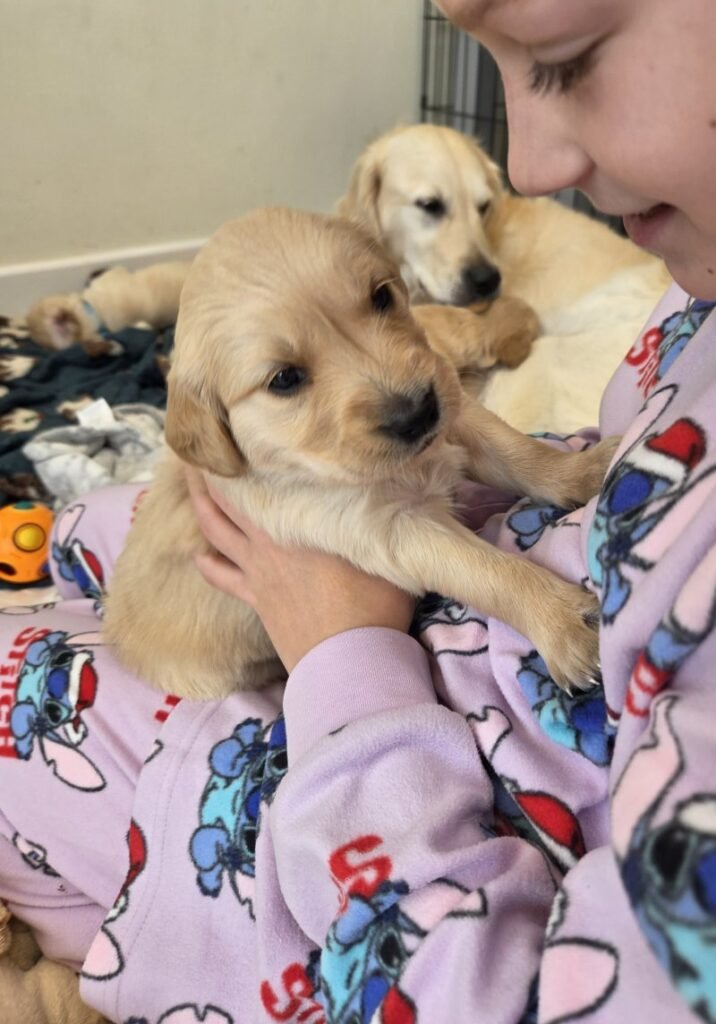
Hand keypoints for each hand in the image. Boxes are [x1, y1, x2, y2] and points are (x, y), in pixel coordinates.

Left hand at [186, 469, 415, 671]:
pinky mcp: (258, 599)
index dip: (243, 452)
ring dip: (202, 506)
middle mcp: (271, 538)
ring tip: (191, 484)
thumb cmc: (376, 599)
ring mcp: (259, 570)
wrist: (352, 658)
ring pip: (218, 531)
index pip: (263, 476)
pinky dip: (209, 565)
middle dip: (210, 471)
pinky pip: (224, 578)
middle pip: (229, 497)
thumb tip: (399, 478)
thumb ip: (382, 508)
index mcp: (299, 519)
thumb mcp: (385, 543)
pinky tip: (199, 556)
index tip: (232, 426)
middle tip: (198, 447)